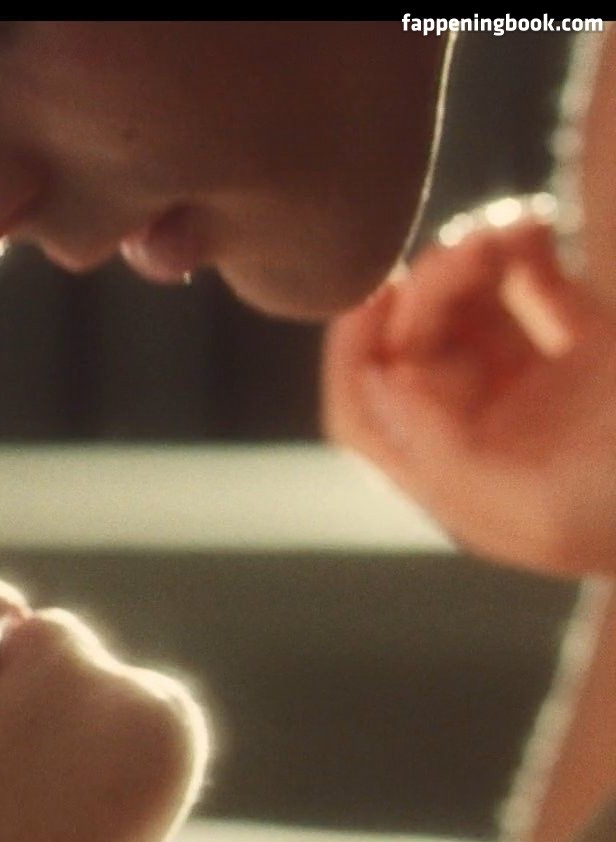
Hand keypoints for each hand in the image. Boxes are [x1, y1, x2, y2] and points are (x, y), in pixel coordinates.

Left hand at [322, 208, 615, 576]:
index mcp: (466, 486)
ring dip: (469, 256)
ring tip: (514, 225)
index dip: (355, 352)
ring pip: (466, 309)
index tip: (377, 290)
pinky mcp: (603, 347)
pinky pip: (533, 283)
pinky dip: (520, 246)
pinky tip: (538, 224)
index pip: (366, 415)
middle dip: (432, 287)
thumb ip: (444, 456)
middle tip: (483, 242)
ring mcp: (549, 389)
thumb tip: (383, 382)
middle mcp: (495, 437)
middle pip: (415, 347)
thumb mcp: (535, 513)